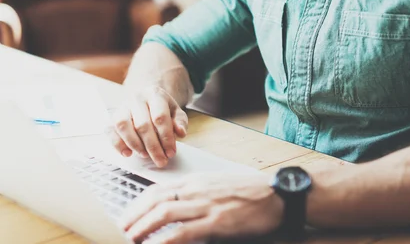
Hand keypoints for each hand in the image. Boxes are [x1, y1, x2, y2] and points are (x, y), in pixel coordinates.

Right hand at [106, 86, 187, 167]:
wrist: (146, 98)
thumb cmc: (162, 108)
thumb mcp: (176, 112)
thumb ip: (180, 122)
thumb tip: (181, 132)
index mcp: (155, 95)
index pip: (160, 117)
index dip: (166, 137)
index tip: (171, 152)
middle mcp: (136, 99)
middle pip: (142, 125)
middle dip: (153, 146)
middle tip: (160, 160)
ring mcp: (122, 107)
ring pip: (123, 126)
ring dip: (135, 144)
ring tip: (145, 155)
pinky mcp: (112, 118)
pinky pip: (110, 131)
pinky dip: (117, 144)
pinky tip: (128, 153)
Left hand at [120, 172, 283, 243]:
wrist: (278, 195)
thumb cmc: (252, 193)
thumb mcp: (220, 187)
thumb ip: (198, 194)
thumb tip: (179, 205)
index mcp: (197, 181)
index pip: (159, 189)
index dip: (138, 203)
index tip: (127, 215)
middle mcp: (197, 190)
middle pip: (155, 199)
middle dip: (133, 215)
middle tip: (121, 229)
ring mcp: (206, 205)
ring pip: (164, 212)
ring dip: (142, 226)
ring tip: (131, 238)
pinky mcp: (217, 222)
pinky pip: (183, 231)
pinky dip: (165, 239)